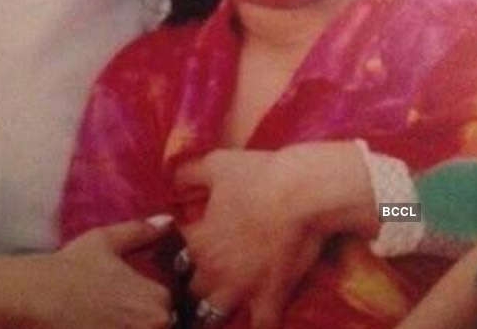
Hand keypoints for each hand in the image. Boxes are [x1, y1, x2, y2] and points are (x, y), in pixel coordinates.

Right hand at [0, 218, 173, 327]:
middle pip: (161, 325)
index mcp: (156, 300)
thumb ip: (141, 231)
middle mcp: (151, 326)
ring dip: (130, 325)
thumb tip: (167, 220)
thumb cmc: (72, 268)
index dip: (151, 303)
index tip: (132, 299)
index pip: (170, 307)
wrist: (36, 298)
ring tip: (107, 319)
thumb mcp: (106, 241)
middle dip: (143, 320)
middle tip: (116, 310)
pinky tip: (98, 325)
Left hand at [174, 142, 377, 327]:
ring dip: (216, 312)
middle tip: (204, 280)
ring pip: (213, 318)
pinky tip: (257, 319)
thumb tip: (173, 182)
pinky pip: (258, 328)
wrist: (303, 192)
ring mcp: (240, 291)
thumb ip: (189, 175)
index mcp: (198, 241)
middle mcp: (213, 272)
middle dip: (195, 286)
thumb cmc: (258, 175)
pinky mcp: (269, 301)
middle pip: (190, 292)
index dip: (178, 255)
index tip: (186, 251)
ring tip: (222, 306)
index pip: (172, 258)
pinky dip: (257, 325)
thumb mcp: (216, 164)